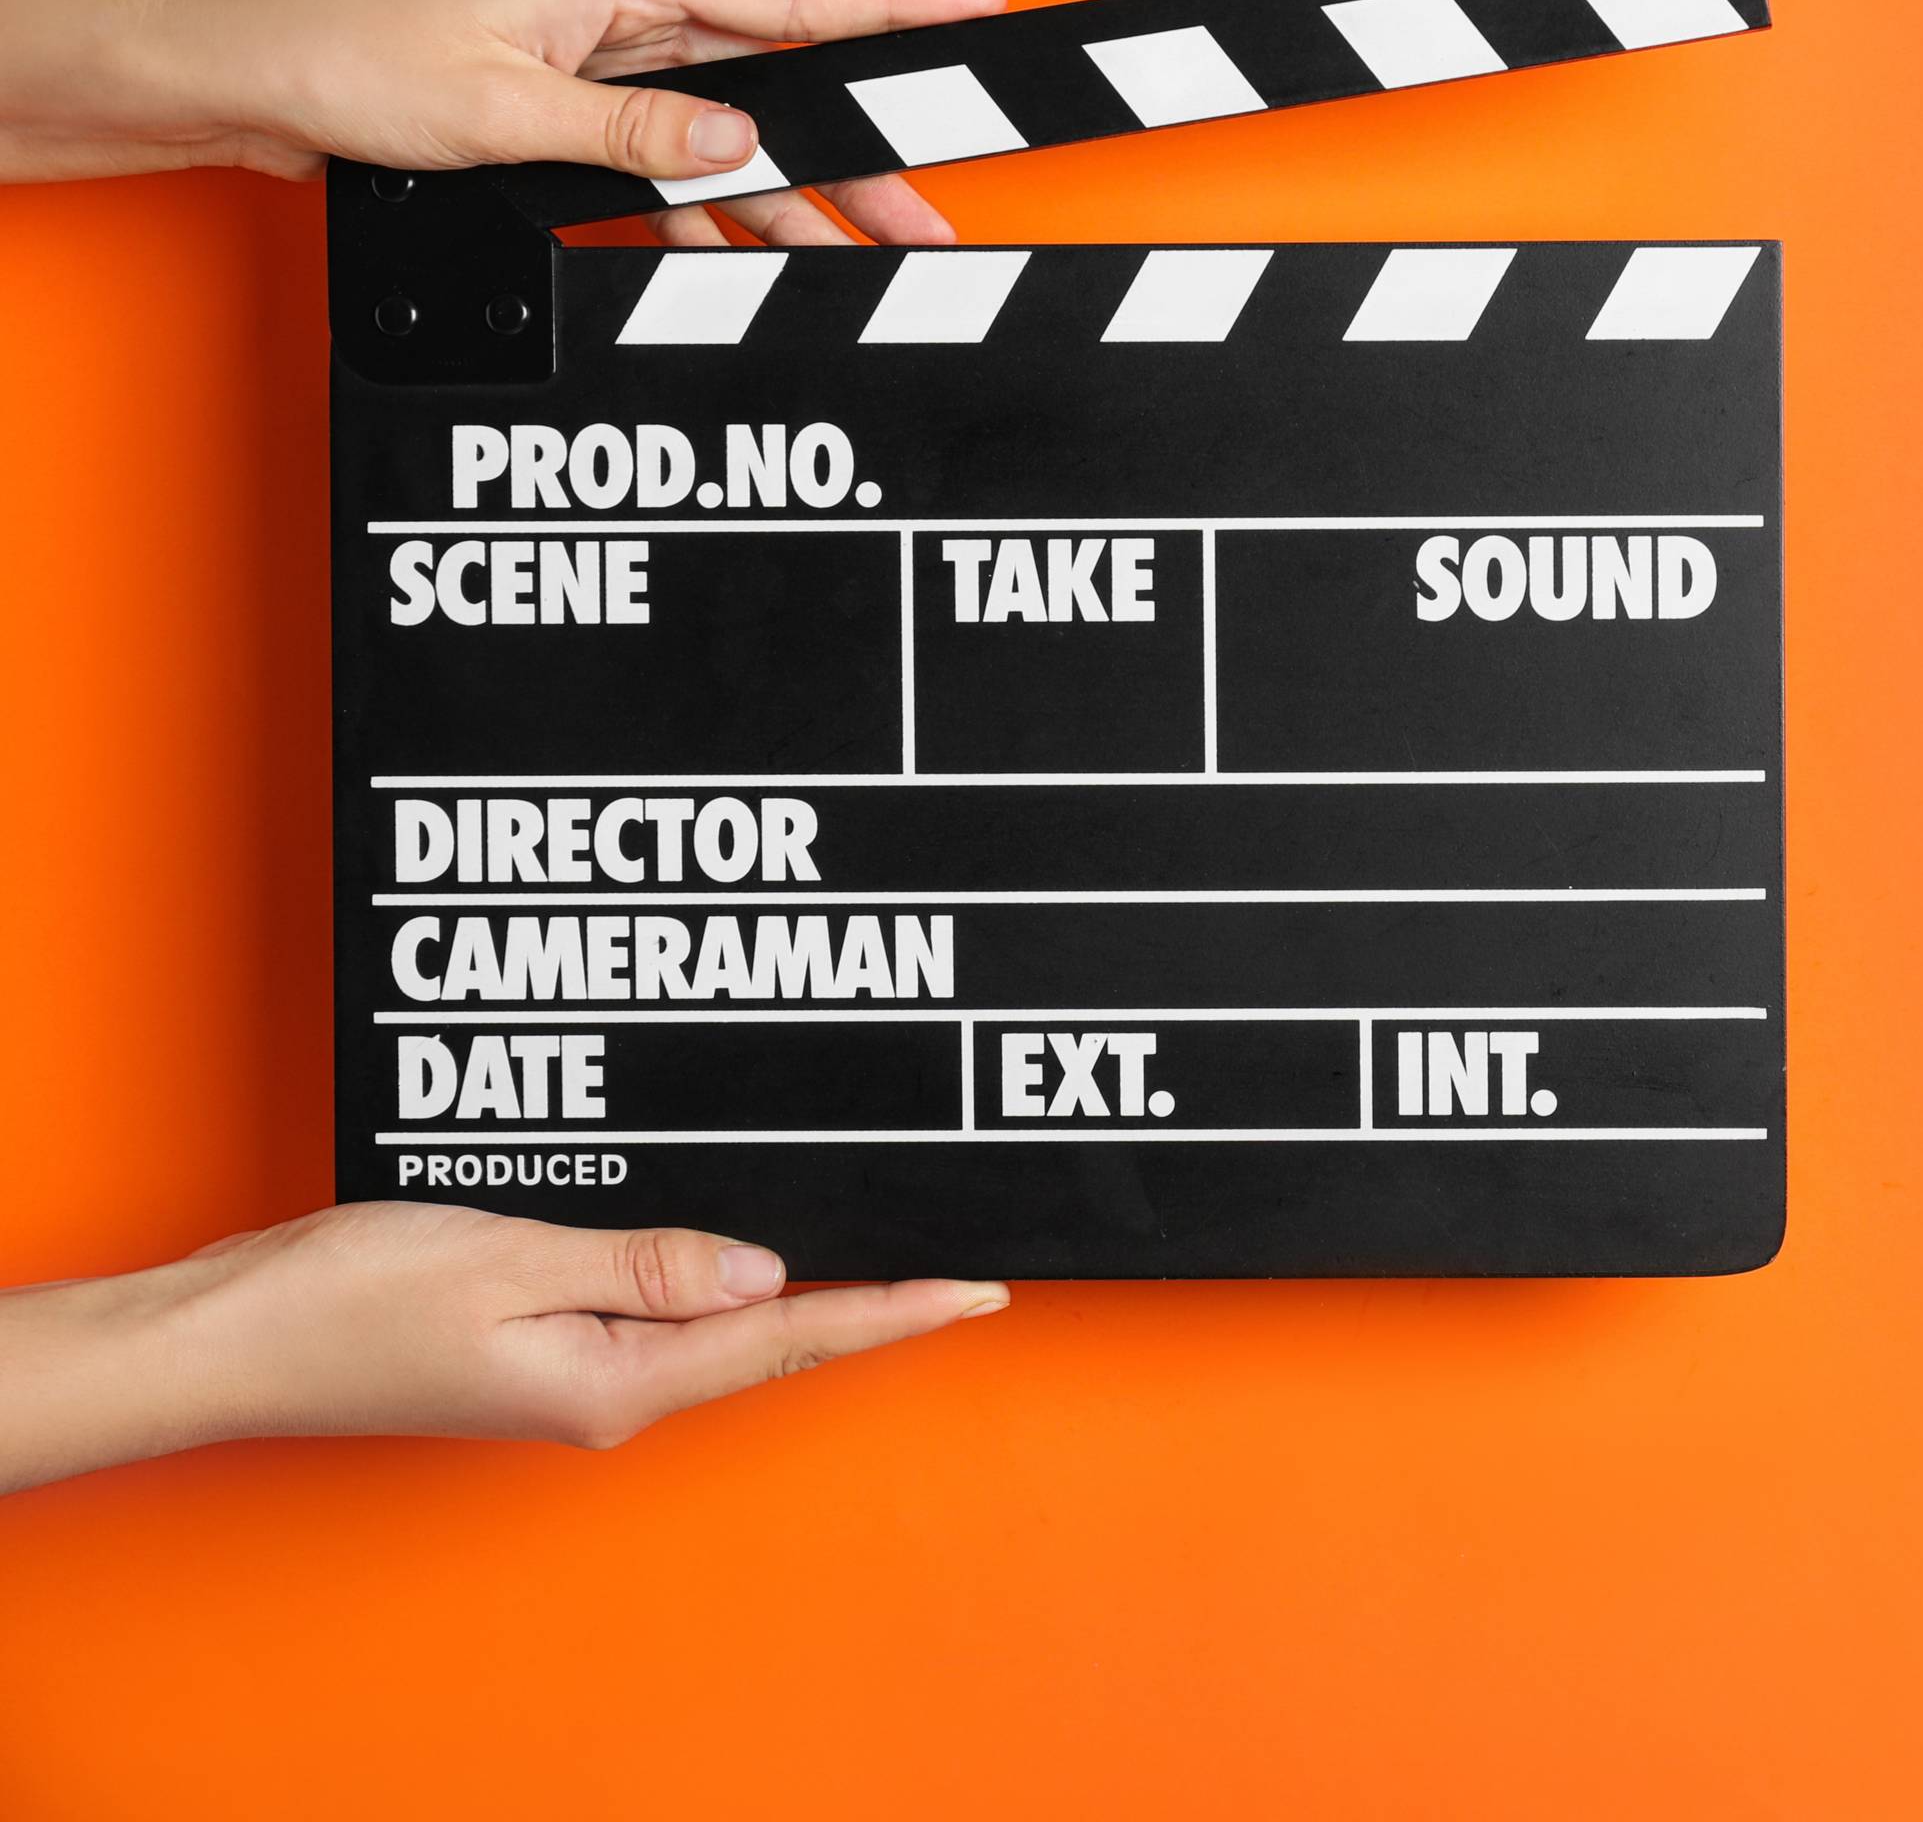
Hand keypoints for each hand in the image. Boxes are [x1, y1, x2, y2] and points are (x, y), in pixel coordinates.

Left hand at [0, 0, 1005, 243]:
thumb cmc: (343, 57)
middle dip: (859, 151)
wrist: (238, 76)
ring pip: (729, 138)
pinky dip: (707, 212)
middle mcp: (615, 11)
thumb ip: (635, 134)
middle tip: (929, 211)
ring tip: (861, 257)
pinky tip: (750, 253)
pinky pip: (667, 165)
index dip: (891, 11)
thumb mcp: (504, 109)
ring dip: (789, 199)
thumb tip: (742, 147)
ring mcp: (593, 62)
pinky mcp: (564, 111)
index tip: (975, 11)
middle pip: (776, 85)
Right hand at [0, 1203, 1004, 1491]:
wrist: (226, 1340)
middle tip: (964, 1262)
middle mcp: (608, 1392)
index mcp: (612, 1380)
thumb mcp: (506, 1259)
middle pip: (773, 1335)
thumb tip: (763, 1272)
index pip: (789, 1335)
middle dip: (872, 1298)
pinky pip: (659, 1310)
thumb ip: (642, 1263)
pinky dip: (721, 1276)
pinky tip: (750, 1246)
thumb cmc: (342, 1299)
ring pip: (722, 1324)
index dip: (895, 1309)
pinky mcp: (541, 1348)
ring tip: (890, 1249)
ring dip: (805, 1286)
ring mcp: (575, 1376)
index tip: (980, 1288)